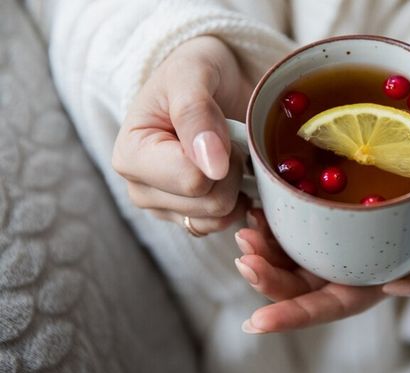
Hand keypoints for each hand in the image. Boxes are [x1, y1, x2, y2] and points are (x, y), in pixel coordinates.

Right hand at [112, 37, 252, 234]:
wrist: (209, 80)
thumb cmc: (193, 71)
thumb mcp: (192, 74)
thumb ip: (196, 113)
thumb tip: (212, 168)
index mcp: (131, 156)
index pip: (192, 181)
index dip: (221, 155)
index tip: (217, 127)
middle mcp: (141, 190)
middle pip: (210, 203)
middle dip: (231, 169)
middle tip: (225, 138)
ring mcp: (165, 209)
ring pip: (220, 217)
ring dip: (236, 184)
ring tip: (225, 153)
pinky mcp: (188, 219)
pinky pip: (224, 225)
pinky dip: (239, 201)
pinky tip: (234, 175)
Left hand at [234, 133, 409, 332]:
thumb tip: (394, 288)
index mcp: (379, 276)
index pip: (332, 304)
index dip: (294, 315)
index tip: (255, 321)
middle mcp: (351, 258)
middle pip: (300, 280)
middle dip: (267, 276)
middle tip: (245, 255)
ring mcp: (338, 229)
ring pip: (290, 248)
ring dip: (262, 246)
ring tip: (245, 229)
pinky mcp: (329, 199)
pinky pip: (295, 213)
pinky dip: (273, 214)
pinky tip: (258, 203)